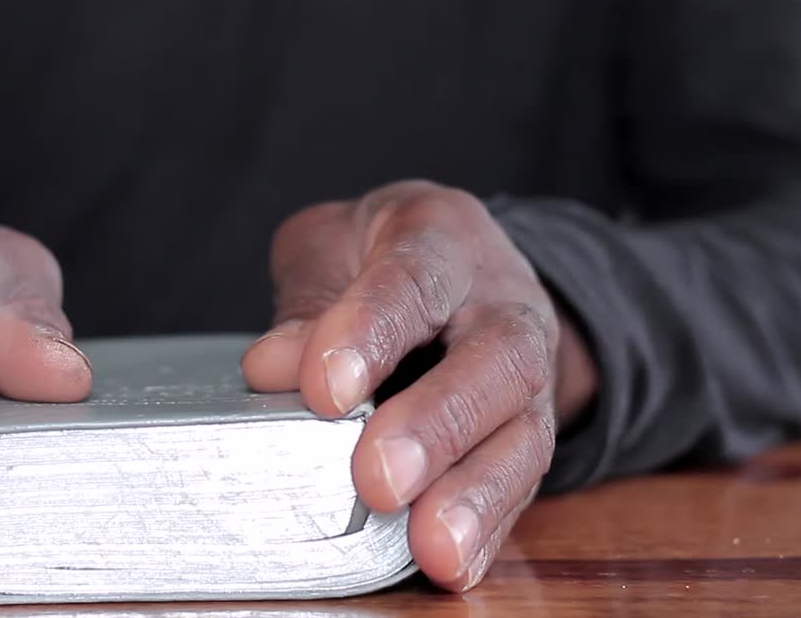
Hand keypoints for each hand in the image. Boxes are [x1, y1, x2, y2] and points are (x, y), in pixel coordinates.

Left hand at [243, 181, 596, 590]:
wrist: (453, 266)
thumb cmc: (374, 254)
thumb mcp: (329, 249)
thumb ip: (305, 305)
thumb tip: (272, 367)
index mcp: (441, 235)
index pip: (413, 278)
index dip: (371, 332)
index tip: (325, 390)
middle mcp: (502, 301)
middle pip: (494, 359)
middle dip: (437, 423)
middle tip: (379, 479)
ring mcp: (527, 372)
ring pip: (524, 431)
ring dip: (475, 495)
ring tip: (433, 545)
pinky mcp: (527, 431)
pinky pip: (521, 482)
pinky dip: (488, 528)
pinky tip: (454, 565)